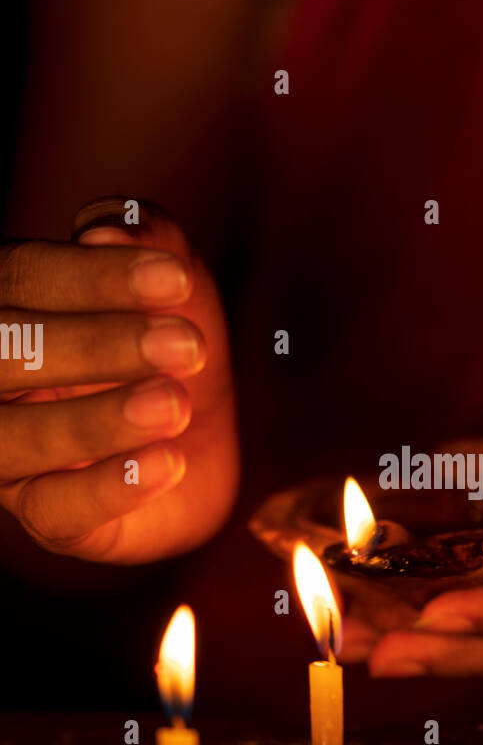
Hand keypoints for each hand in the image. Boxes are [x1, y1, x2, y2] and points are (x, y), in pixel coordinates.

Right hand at [0, 199, 238, 561]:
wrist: (202, 446)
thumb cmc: (169, 352)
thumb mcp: (175, 287)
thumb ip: (149, 241)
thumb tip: (105, 229)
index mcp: (7, 306)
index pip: (21, 277)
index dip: (92, 276)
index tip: (175, 278)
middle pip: (7, 353)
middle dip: (97, 345)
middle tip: (186, 345)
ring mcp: (9, 454)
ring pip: (18, 439)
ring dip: (99, 421)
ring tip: (175, 406)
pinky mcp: (47, 516)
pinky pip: (57, 510)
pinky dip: (113, 486)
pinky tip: (168, 463)